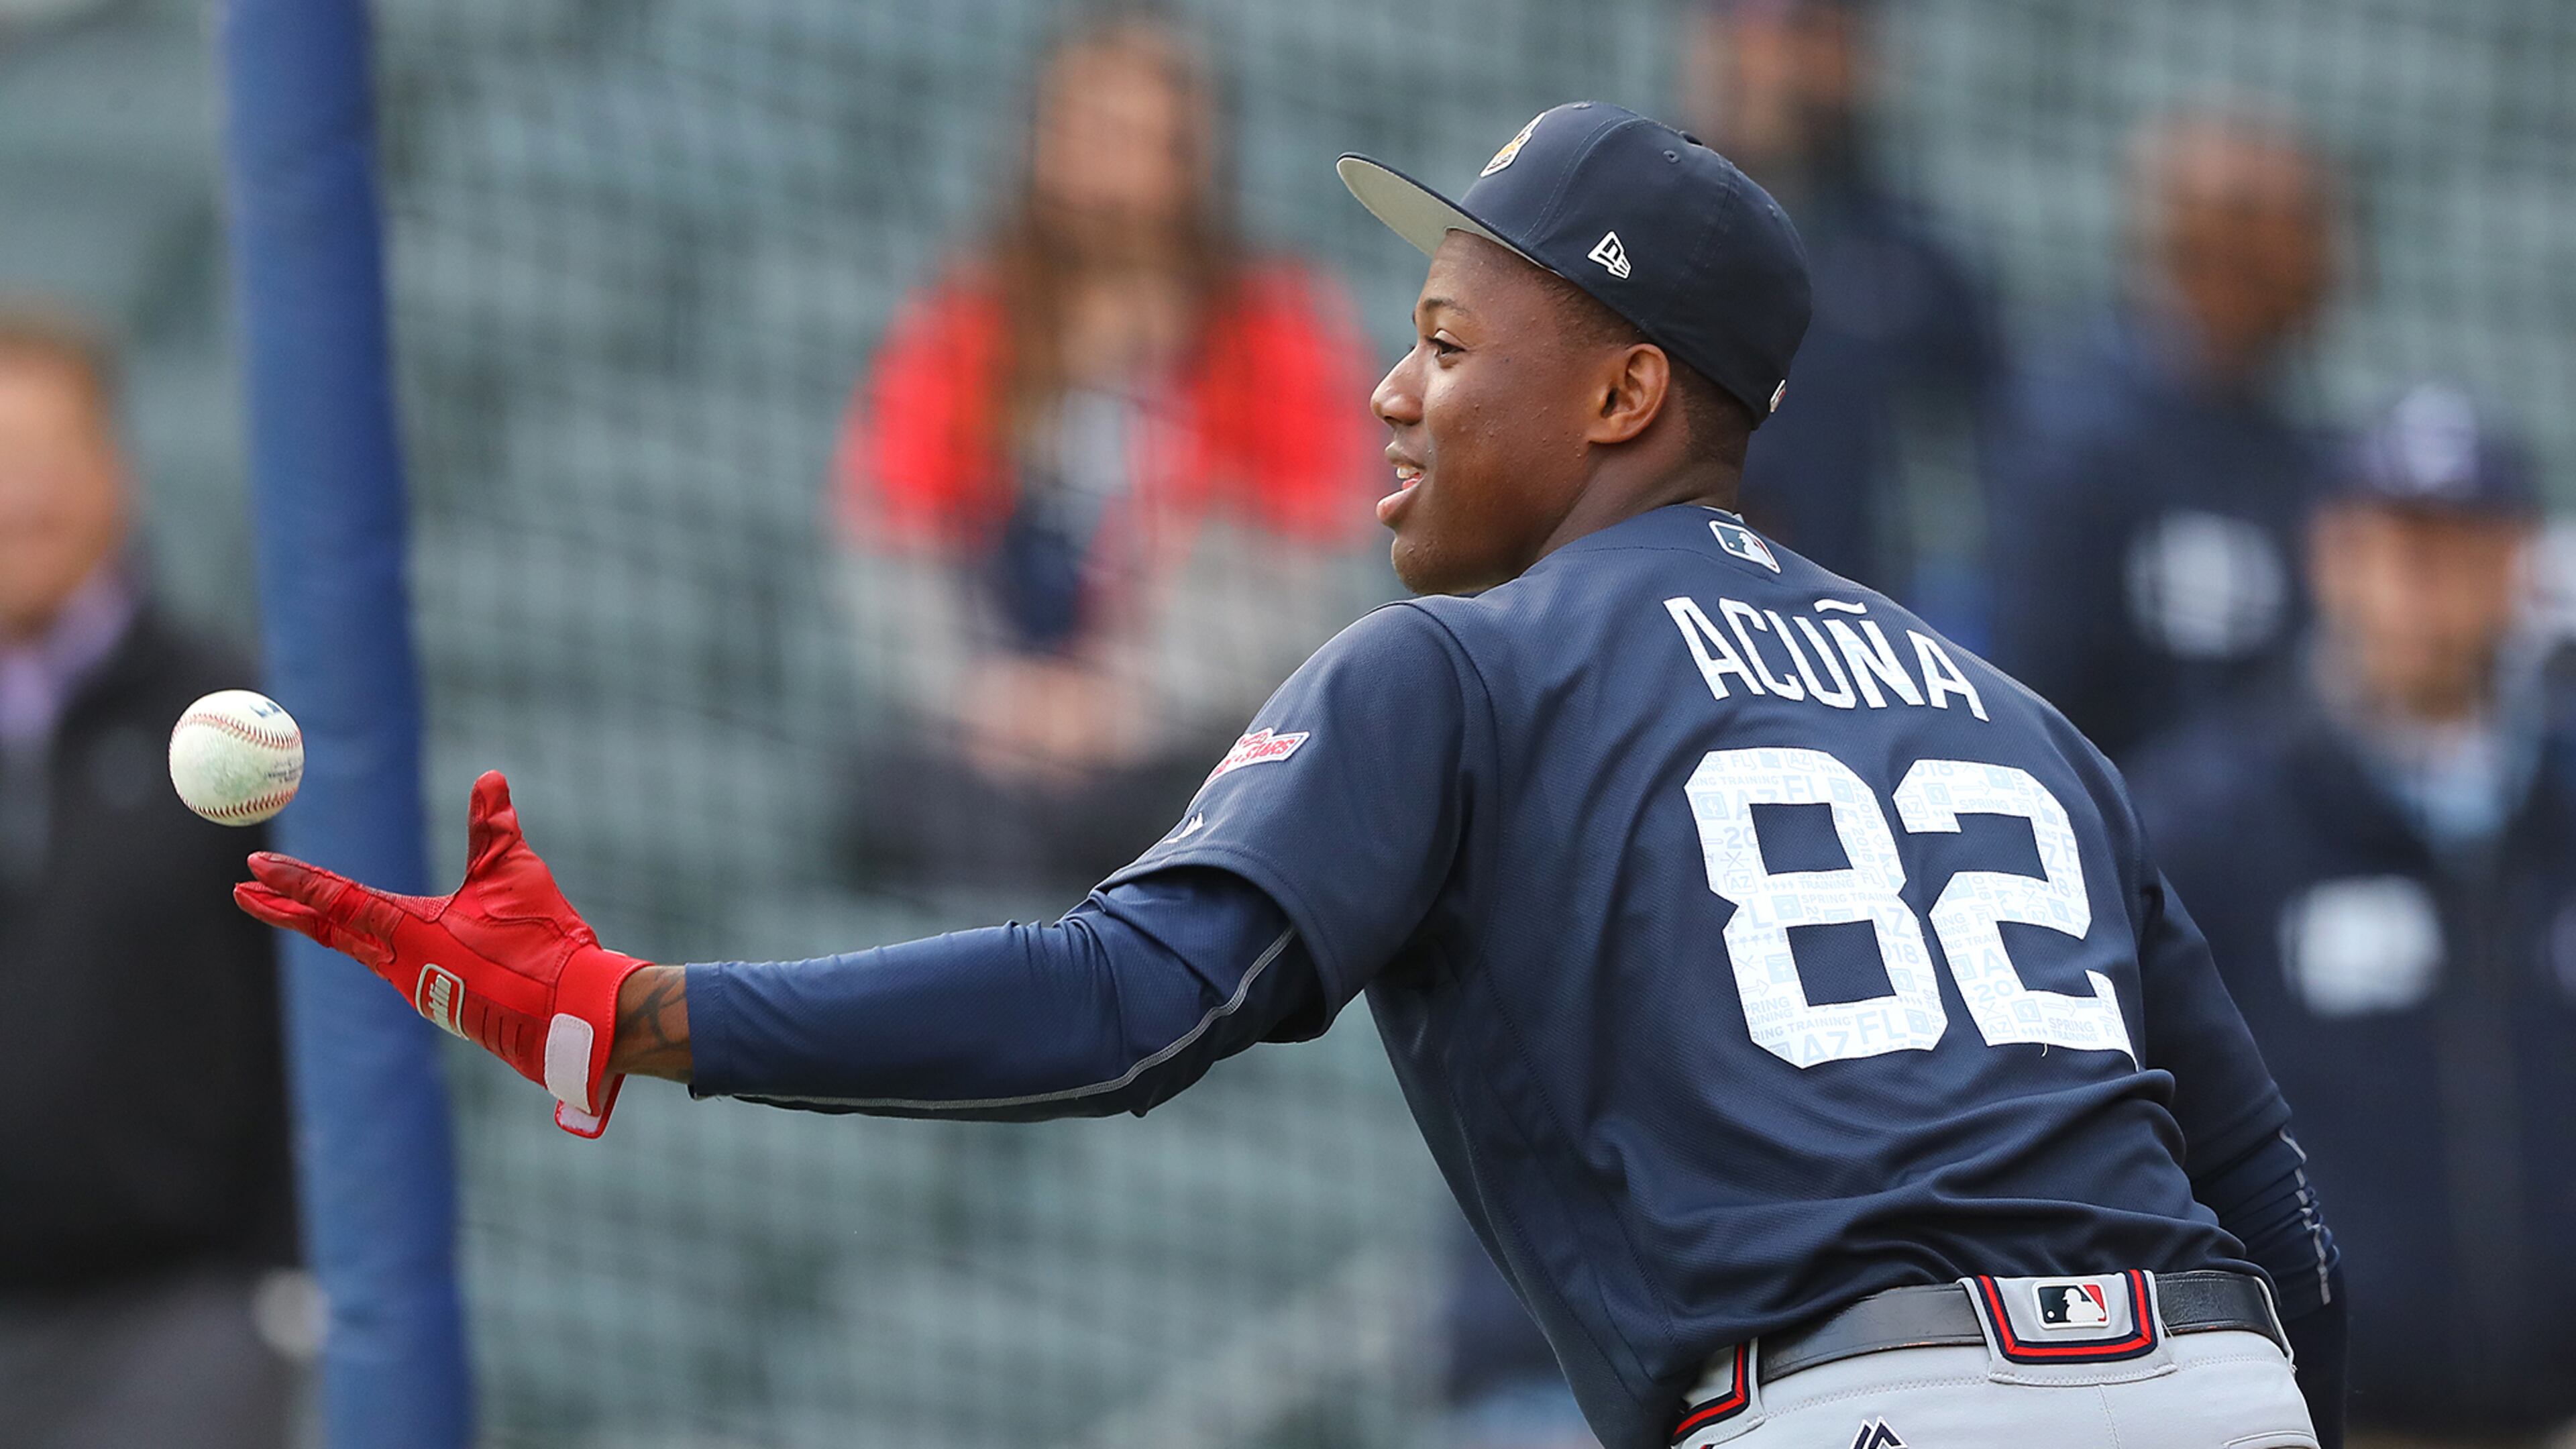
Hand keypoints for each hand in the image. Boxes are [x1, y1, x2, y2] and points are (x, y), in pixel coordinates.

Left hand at [234, 770, 650, 1137]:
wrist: (567, 1015)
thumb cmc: (541, 943)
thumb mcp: (515, 875)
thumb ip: (495, 828)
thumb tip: (489, 778)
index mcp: (408, 930)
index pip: (337, 898)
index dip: (293, 880)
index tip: (254, 866)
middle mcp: (400, 965)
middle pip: (331, 931)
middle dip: (286, 910)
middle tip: (246, 891)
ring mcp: (417, 990)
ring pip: (364, 950)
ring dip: (331, 927)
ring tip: (305, 909)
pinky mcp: (440, 1004)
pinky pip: (396, 967)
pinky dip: (375, 946)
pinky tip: (387, 939)